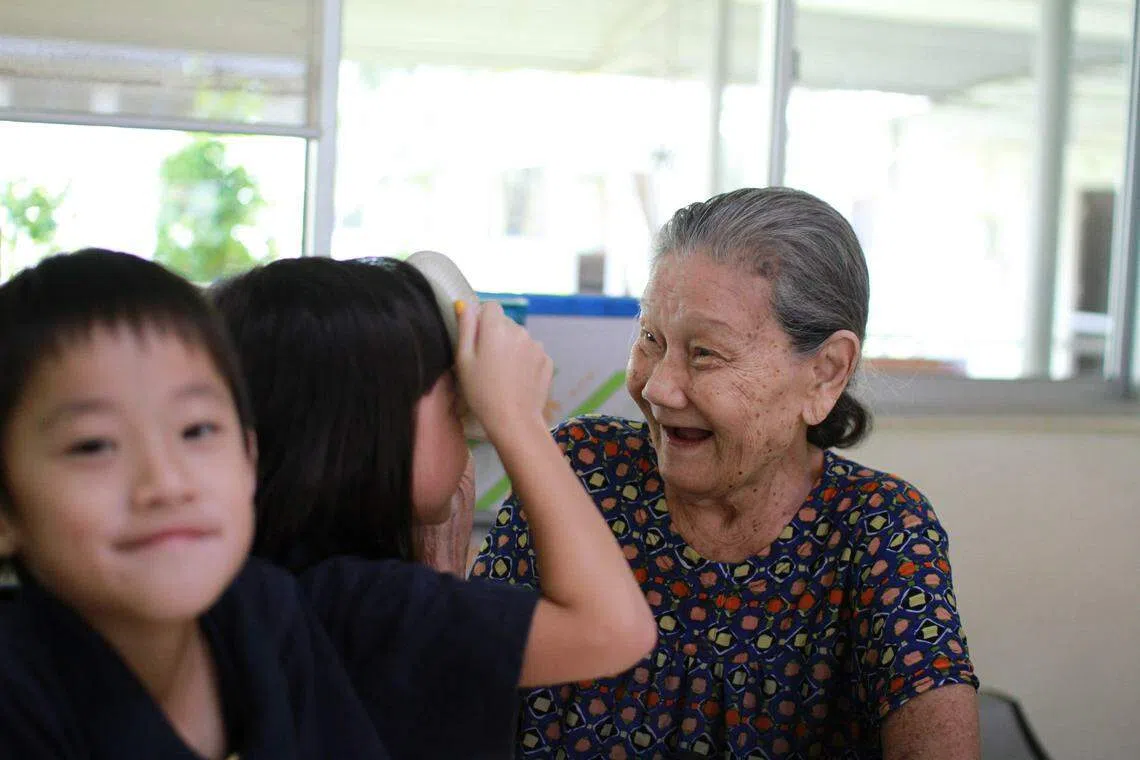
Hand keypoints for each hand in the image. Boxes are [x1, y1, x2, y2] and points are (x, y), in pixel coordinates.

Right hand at [454, 301, 552, 438]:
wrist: (514, 420)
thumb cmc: (481, 392)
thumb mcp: (464, 360)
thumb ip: (465, 328)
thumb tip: (465, 305)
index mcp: (496, 327)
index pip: (490, 306)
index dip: (482, 320)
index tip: (478, 339)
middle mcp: (520, 330)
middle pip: (505, 323)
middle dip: (496, 335)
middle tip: (488, 363)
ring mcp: (536, 345)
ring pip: (519, 338)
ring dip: (512, 347)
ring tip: (504, 373)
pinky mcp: (547, 360)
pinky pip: (532, 352)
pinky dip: (525, 360)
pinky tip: (518, 379)